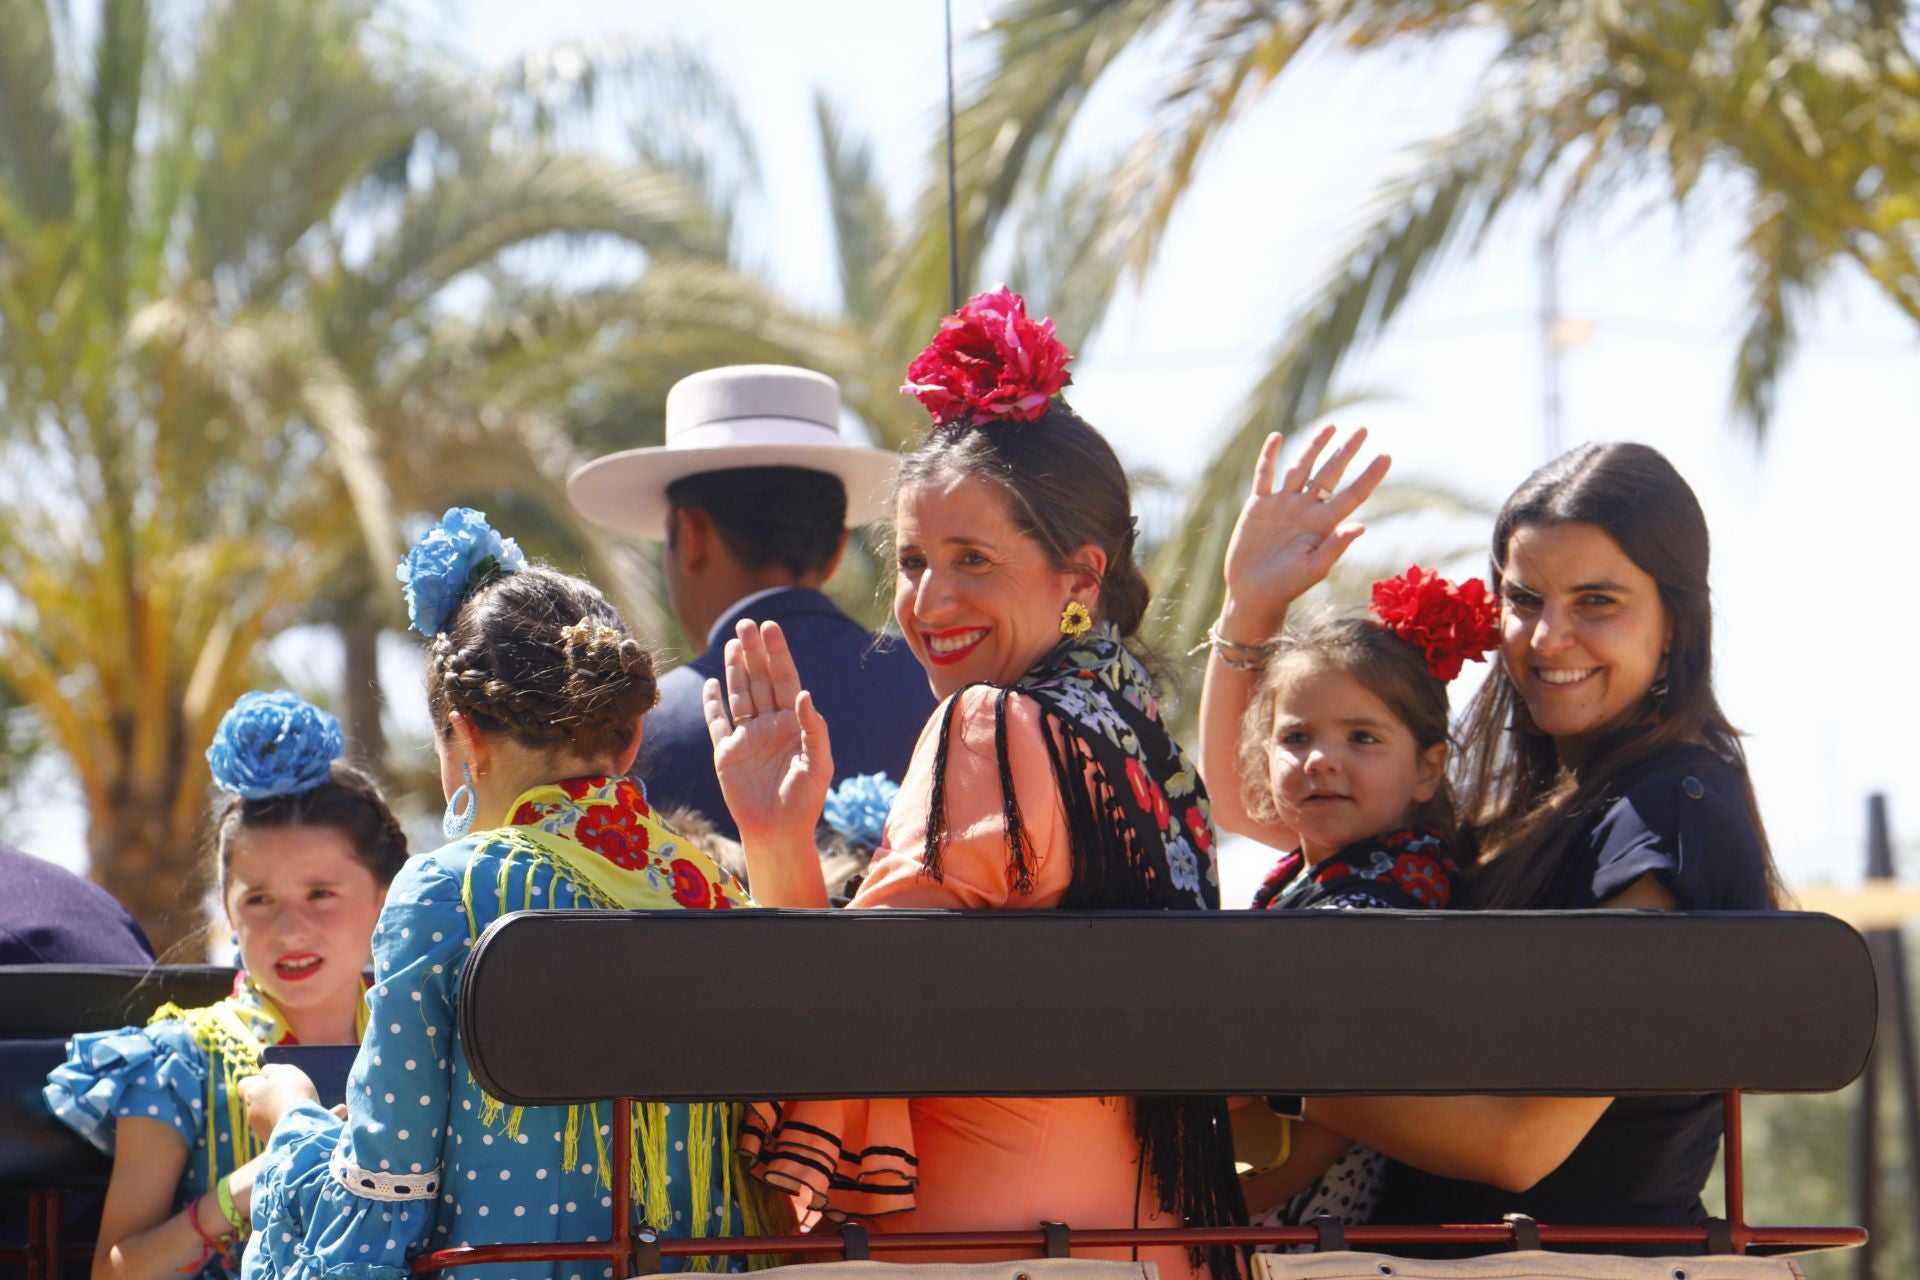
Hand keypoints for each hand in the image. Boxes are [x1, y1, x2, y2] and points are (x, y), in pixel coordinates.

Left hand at [237, 1063, 319, 1143]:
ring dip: (277, 1111)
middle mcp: (250, 1112)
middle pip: (256, 1101)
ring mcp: (260, 1129)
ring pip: (266, 1116)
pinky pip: (276, 1129)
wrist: (301, 1128)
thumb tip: (264, 1073)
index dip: (257, 1081)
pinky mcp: (271, 1142)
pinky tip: (298, 1122)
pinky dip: (284, 1124)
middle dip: (269, 1098)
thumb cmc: (293, 1094)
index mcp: (251, 1094)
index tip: (272, 1080)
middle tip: (289, 1094)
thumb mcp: (284, 1072)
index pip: (243, 1085)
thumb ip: (271, 1070)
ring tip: (296, 1110)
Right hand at [704, 619, 834, 850]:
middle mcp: (769, 725)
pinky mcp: (726, 753)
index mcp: (793, 723)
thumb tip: (804, 693)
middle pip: (759, 680)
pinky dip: (712, 703)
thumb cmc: (804, 800)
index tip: (771, 627)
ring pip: (739, 695)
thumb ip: (813, 729)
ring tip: (733, 642)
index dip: (778, 654)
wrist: (778, 831)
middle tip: (747, 623)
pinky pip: (717, 722)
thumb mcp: (819, 764)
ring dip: (735, 669)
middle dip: (754, 652)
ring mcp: (746, 737)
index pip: (784, 679)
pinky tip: (712, 683)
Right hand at [1219, 425, 1390, 637]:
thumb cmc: (1287, 586)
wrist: (1253, 592)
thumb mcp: (1314, 568)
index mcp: (1324, 524)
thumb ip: (1335, 546)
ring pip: (1301, 468)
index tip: (1387, 456)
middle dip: (1346, 451)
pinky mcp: (1259, 505)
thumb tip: (1361, 527)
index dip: (1369, 475)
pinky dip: (1269, 457)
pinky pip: (1264, 475)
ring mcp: (1283, 504)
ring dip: (1315, 446)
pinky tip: (1277, 437)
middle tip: (1363, 428)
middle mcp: (1306, 509)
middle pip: (1330, 473)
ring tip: (1330, 426)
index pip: (1352, 494)